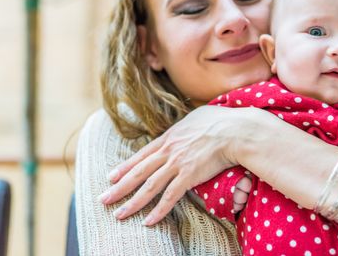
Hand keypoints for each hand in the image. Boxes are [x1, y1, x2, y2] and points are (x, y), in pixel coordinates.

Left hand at [98, 105, 253, 225]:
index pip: (142, 155)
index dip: (125, 167)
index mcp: (170, 136)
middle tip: (103, 199)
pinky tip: (148, 221)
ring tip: (118, 214)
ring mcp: (177, 163)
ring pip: (149, 186)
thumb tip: (186, 127)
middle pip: (139, 171)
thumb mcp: (196, 117)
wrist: (234, 130)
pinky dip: (158, 210)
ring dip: (132, 202)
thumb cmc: (221, 120)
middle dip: (119, 187)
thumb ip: (186, 126)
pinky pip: (170, 197)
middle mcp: (169, 151)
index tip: (111, 176)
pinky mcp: (189, 176)